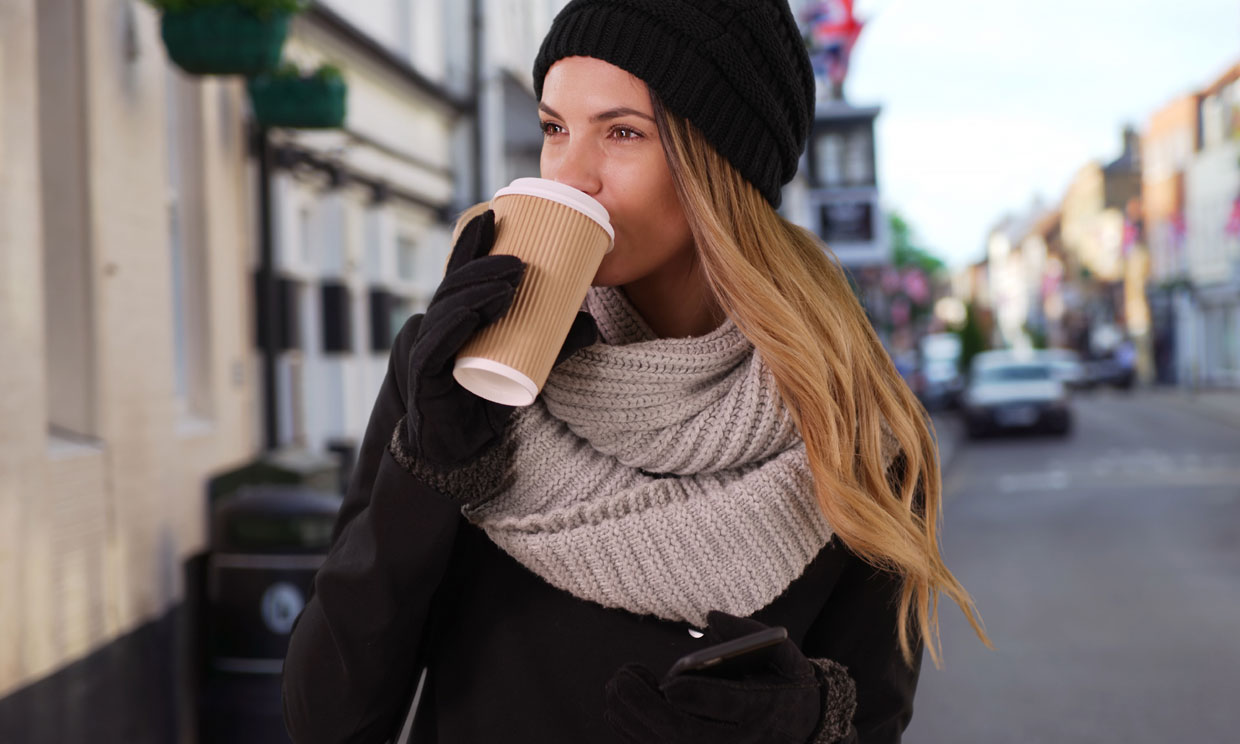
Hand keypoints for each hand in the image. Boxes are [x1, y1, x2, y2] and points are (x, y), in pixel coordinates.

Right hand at [405, 209, 596, 470]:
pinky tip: (476, 311)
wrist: (456, 451)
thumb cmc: (484, 404)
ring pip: (449, 308)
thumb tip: (592, 322)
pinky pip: (439, 344)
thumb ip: (556, 344)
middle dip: (483, 262)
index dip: (473, 243)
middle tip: (519, 254)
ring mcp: (428, 350)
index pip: (462, 273)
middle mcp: (438, 327)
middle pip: (456, 284)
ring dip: (477, 287)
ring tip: (511, 274)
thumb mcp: (528, 364)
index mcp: (456, 318)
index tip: (493, 212)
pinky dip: (457, 324)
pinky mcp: (427, 376)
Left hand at [604, 612, 827, 743]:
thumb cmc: (782, 681)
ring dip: (632, 718)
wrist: (798, 725)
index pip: (729, 708)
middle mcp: (741, 742)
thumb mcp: (782, 652)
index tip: (670, 684)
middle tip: (622, 679)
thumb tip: (711, 617)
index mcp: (766, 709)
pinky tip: (618, 706)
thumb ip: (748, 633)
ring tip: (617, 684)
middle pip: (686, 735)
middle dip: (647, 708)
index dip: (698, 698)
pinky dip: (632, 732)